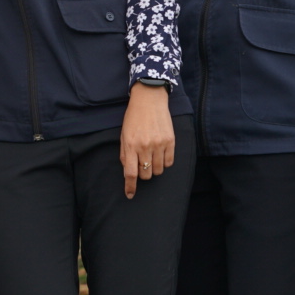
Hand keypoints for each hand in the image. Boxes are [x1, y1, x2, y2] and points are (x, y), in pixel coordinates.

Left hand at [120, 82, 174, 199]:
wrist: (150, 99)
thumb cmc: (134, 117)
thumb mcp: (124, 134)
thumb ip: (125, 154)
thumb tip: (128, 173)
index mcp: (131, 145)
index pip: (131, 173)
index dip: (130, 187)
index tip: (130, 195)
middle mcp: (145, 146)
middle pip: (146, 175)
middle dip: (143, 174)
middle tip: (142, 164)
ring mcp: (159, 144)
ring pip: (158, 170)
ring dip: (154, 168)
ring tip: (151, 157)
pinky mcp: (170, 141)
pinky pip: (169, 162)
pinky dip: (164, 162)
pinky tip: (160, 154)